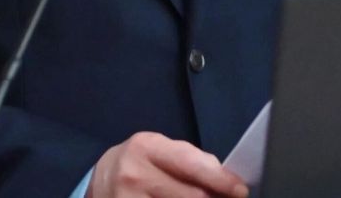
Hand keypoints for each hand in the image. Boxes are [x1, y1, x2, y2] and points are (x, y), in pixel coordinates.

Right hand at [89, 132, 249, 197]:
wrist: (99, 180)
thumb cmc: (138, 163)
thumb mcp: (159, 150)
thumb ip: (191, 160)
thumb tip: (226, 180)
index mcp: (146, 148)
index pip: (191, 165)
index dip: (221, 180)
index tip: (240, 190)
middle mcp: (134, 175)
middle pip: (191, 196)